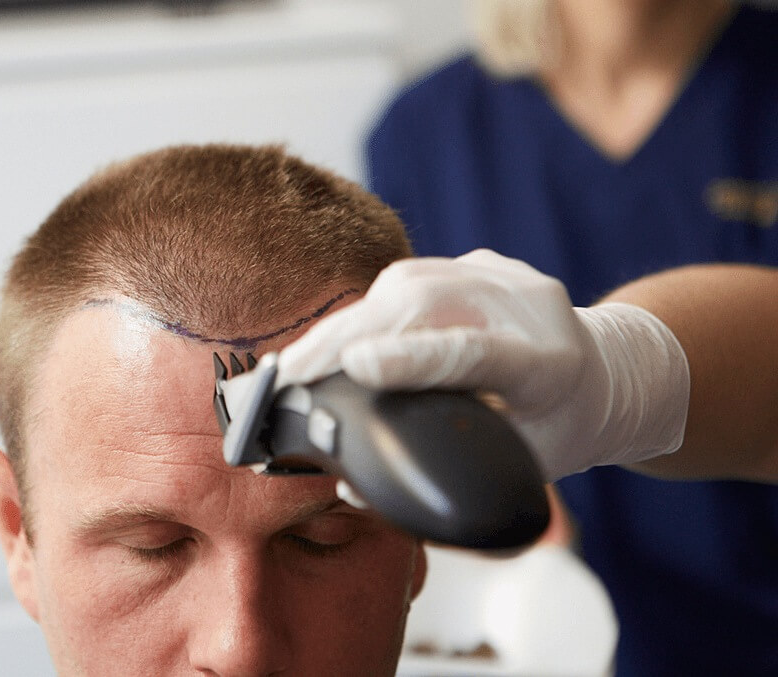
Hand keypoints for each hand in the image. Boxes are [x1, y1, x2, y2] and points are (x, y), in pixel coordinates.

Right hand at [277, 249, 689, 480]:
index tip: (356, 368)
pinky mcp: (477, 261)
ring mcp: (503, 273)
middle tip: (294, 373)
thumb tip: (353, 485)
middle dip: (349, 336)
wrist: (610, 371)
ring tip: (303, 360)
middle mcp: (529, 305)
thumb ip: (446, 468)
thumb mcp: (522, 463)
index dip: (413, 359)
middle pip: (425, 304)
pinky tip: (336, 338)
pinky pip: (408, 277)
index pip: (475, 353)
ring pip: (407, 282)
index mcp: (552, 363)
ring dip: (347, 321)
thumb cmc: (562, 428)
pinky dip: (365, 310)